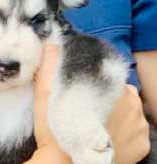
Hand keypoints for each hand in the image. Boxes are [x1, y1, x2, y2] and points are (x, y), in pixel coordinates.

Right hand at [31, 45, 150, 163]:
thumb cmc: (57, 130)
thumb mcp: (47, 94)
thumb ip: (51, 65)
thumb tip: (53, 45)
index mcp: (111, 85)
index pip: (106, 74)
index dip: (93, 81)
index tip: (82, 90)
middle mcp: (132, 103)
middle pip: (119, 91)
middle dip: (105, 96)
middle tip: (86, 107)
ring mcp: (140, 125)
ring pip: (129, 111)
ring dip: (116, 113)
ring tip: (95, 123)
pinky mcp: (142, 144)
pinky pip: (135, 132)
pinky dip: (123, 132)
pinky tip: (106, 136)